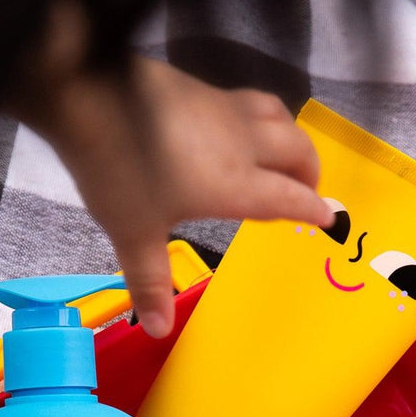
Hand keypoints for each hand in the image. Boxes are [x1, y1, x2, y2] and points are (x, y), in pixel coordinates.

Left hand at [13, 55, 332, 336]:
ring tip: (282, 155)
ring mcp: (222, 108)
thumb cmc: (118, 168)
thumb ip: (150, 281)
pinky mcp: (199, 86)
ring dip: (290, 137)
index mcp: (236, 183)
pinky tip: (234, 130)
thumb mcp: (133, 233)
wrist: (86, 91)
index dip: (312, 209)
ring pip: (277, 116)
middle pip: (296, 149)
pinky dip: (258, 119)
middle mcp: (241, 142)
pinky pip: (247, 102)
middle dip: (309, 171)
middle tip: (307, 189)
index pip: (289, 197)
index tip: (329, 218)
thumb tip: (158, 330)